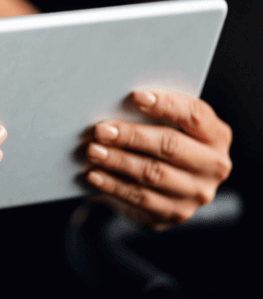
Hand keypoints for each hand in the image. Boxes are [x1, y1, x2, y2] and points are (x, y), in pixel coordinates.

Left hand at [84, 90, 231, 230]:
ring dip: (118, 161)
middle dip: (132, 136)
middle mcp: (213, 166)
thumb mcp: (166, 125)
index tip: (135, 96)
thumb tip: (112, 104)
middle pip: (170, 145)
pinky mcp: (175, 213)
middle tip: (101, 130)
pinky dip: (113, 186)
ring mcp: (196, 193)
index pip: (194, 115)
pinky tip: (93, 175)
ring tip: (92, 151)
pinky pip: (140, 198)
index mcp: (216, 136)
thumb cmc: (161, 142)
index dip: (165, 104)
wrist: (166, 187)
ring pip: (153, 174)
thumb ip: (150, 115)